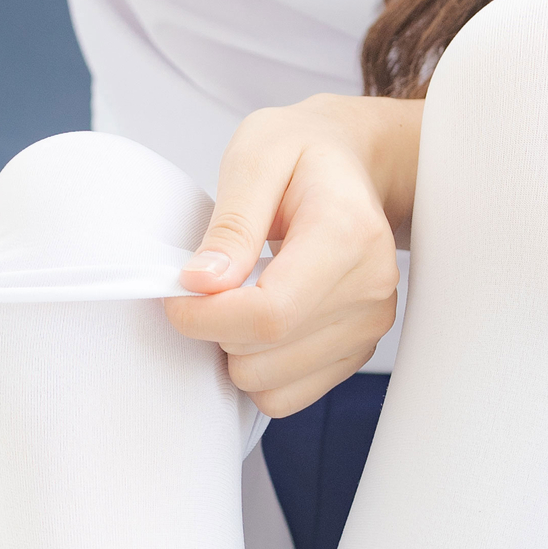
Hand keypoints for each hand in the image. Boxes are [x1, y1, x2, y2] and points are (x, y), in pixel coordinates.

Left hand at [165, 93, 421, 417]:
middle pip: (265, 356)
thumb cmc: (302, 152)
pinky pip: (289, 396)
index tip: (176, 295)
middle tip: (213, 281)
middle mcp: (371, 288)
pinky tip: (261, 322)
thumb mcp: (257, 157)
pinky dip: (260, 369)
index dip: (205, 318)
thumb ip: (231, 224)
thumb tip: (202, 284)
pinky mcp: (360, 349)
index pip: (269, 314)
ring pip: (272, 387)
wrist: (353, 164)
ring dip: (236, 351)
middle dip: (217, 329)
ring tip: (241, 296)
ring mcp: (371, 324)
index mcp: (349, 235)